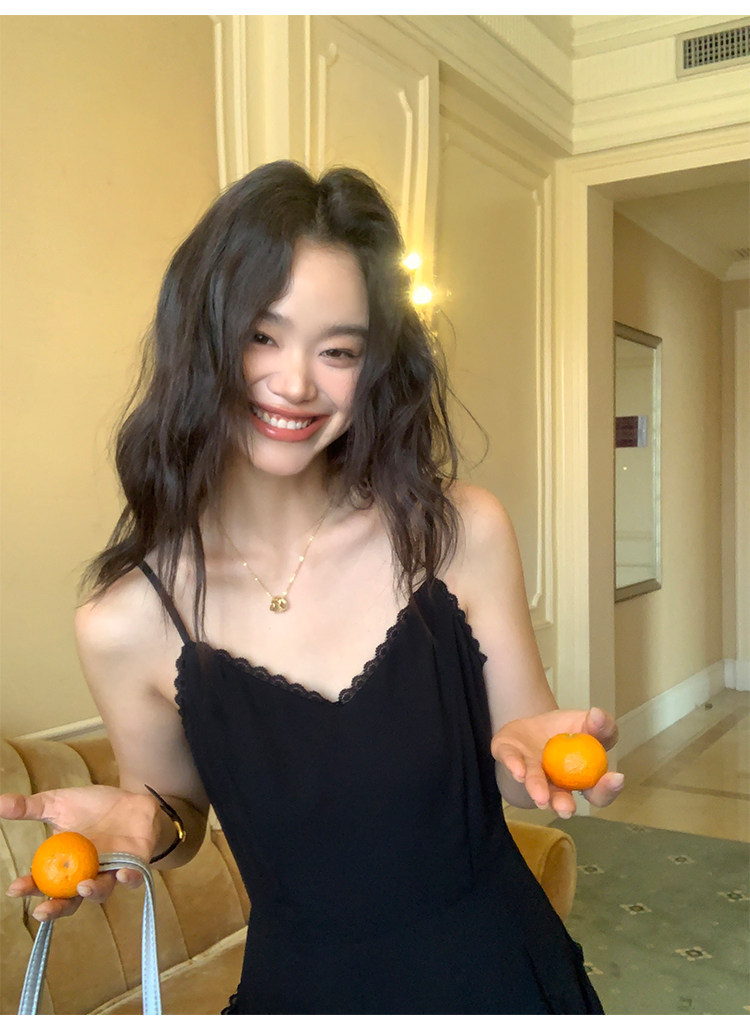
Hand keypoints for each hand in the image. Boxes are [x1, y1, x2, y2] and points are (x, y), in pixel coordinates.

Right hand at [1, 785, 159, 921]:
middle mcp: (86, 875)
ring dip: (92, 893)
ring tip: (83, 887)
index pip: (43, 883)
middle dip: (55, 909)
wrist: (132, 801)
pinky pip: (134, 879)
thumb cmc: (94, 807)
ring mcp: (111, 873)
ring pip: (100, 893)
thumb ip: (31, 807)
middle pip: (68, 901)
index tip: (15, 888)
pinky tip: (123, 874)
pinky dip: (129, 879)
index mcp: (64, 865)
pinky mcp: (136, 865)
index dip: (29, 888)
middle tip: (42, 911)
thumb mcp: (59, 803)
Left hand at [491, 706, 623, 818]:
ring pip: (534, 784)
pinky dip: (514, 765)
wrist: (534, 721)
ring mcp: (530, 773)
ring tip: (541, 796)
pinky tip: (518, 771)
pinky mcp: (509, 756)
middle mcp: (553, 786)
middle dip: (563, 805)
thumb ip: (600, 725)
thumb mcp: (588, 724)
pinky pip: (510, 761)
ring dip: (537, 789)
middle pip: (561, 800)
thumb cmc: (566, 731)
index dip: (607, 789)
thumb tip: (598, 715)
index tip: (616, 778)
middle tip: (567, 808)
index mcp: (580, 780)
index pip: (597, 793)